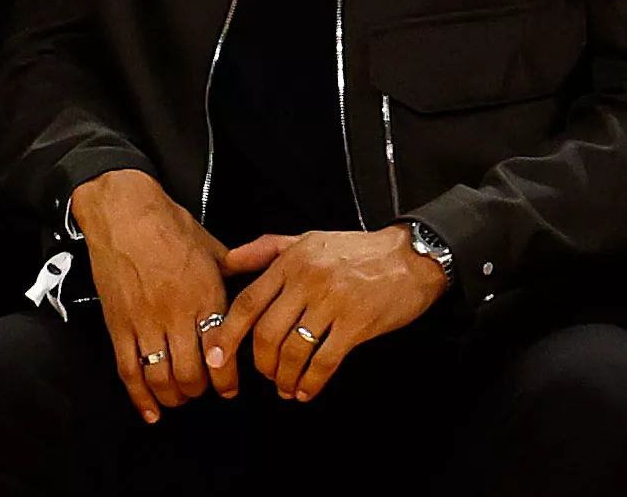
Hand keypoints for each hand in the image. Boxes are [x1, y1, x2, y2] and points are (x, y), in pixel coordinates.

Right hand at [71, 169, 229, 422]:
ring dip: (173, 395)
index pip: (222, 354)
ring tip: (178, 395)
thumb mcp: (212, 246)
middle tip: (203, 388)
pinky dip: (139, 396)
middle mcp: (177, 313)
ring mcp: (145, 321)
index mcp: (205, 295)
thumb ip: (235, 273)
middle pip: (193, 375)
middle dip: (201, 391)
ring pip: (162, 378)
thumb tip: (255, 285)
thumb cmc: (168, 223)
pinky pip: (129, 370)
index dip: (228, 380)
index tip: (230, 387)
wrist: (123, 210)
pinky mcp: (118, 323)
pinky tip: (150, 410)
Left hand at [203, 226, 449, 403]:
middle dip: (260, 362)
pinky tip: (307, 390)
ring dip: (284, 376)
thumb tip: (229, 261)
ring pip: (294, 350)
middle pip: (267, 332)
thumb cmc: (357, 249)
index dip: (229, 332)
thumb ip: (265, 249)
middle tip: (263, 373)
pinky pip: (325, 361)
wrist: (410, 257)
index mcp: (290, 261)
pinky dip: (312, 382)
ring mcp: (332, 303)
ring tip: (285, 385)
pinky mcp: (357, 325)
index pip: (249, 301)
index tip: (217, 355)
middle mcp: (307, 281)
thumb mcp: (307, 238)